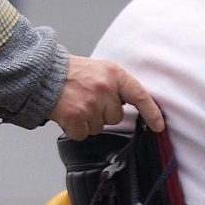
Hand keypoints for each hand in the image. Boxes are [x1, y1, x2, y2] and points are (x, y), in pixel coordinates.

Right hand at [49, 55, 164, 140]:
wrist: (45, 75)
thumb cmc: (74, 73)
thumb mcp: (102, 70)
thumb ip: (118, 86)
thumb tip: (134, 105)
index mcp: (114, 75)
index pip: (140, 96)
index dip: (152, 113)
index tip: (159, 126)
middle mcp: (105, 89)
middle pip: (116, 117)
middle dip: (104, 113)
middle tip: (89, 100)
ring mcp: (91, 104)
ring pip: (99, 127)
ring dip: (89, 121)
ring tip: (77, 104)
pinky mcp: (76, 118)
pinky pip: (84, 134)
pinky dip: (75, 129)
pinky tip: (69, 114)